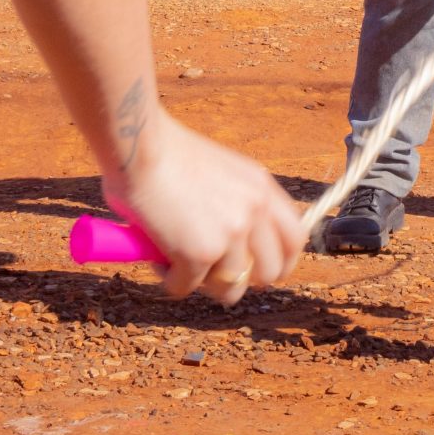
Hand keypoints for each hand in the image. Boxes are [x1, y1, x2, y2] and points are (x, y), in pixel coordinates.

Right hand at [101, 111, 304, 305]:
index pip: (295, 240)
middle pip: (270, 273)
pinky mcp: (201, 253)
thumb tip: (227, 246)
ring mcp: (232, 234)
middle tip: (210, 273)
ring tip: (175, 259)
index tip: (256, 271)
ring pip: (229, 290)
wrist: (137, 144)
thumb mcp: (220, 172)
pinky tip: (155, 255)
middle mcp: (255, 211)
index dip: (278, 262)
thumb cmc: (164, 152)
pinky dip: (169, 280)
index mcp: (262, 188)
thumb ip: (232, 204)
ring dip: (200, 282)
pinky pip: (186, 288)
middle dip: (239, 280)